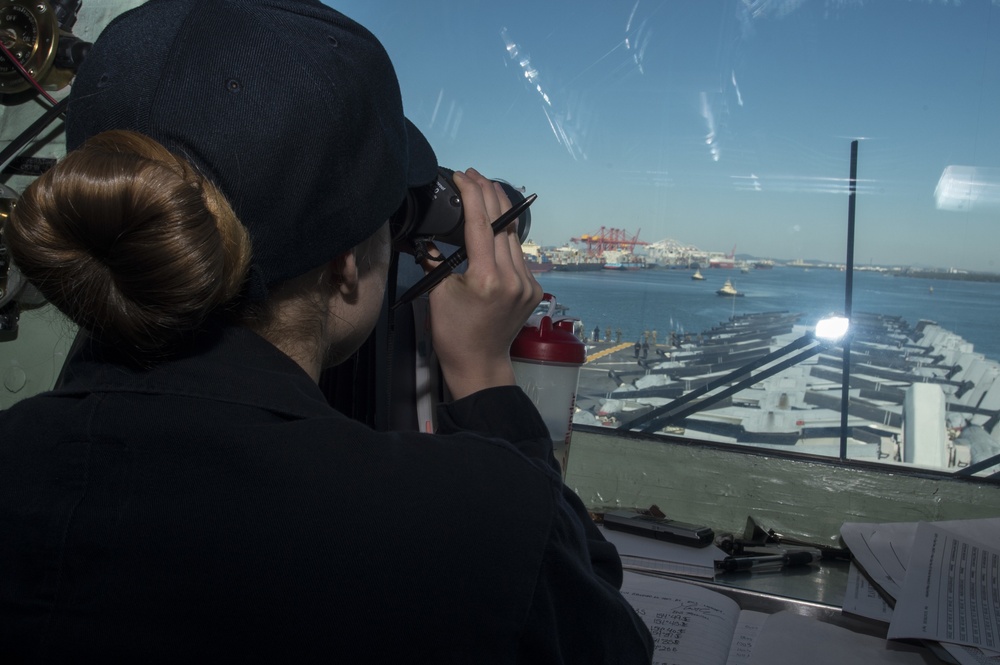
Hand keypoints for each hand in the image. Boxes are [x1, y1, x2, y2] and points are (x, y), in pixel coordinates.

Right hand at [422, 167, 542, 399]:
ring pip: (513, 235)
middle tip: (473, 174)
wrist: (480, 364)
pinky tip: (495, 224)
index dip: (471, 194)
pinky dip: (506, 236)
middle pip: (502, 221)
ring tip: (484, 191)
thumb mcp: (438, 294)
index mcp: (486, 277)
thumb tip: (427, 237)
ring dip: (499, 210)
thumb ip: (435, 261)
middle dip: (488, 192)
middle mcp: (512, 277)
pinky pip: (518, 253)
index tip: (461, 176)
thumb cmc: (454, 334)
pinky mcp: (533, 288)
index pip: (480, 222)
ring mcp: (527, 283)